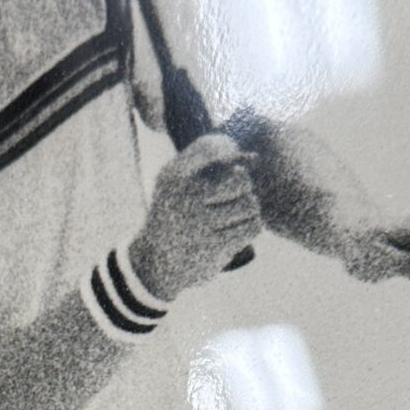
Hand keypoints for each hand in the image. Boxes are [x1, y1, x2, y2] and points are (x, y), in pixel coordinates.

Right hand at [130, 134, 261, 301]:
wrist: (157, 262)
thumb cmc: (175, 212)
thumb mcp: (176, 180)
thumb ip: (205, 158)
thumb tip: (253, 156)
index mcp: (174, 176)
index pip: (212, 147)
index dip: (229, 151)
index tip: (228, 166)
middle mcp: (185, 197)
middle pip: (241, 179)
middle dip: (244, 187)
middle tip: (235, 197)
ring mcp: (199, 224)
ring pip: (250, 204)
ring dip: (249, 210)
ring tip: (237, 214)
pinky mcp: (214, 247)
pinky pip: (252, 227)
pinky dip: (252, 226)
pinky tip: (240, 229)